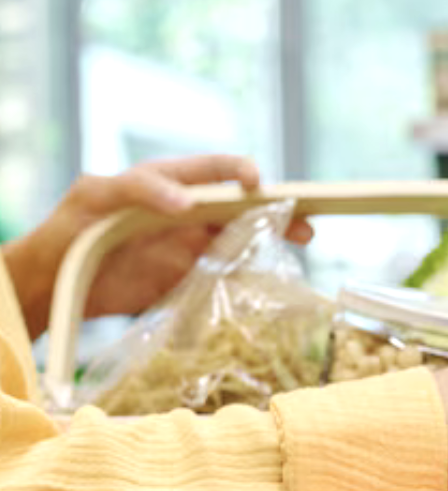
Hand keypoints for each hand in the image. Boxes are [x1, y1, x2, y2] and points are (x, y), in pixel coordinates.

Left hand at [2, 155, 313, 337]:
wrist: (58, 283)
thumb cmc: (73, 227)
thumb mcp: (98, 196)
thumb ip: (141, 189)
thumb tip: (187, 203)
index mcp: (170, 181)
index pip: (215, 168)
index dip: (241, 171)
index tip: (256, 184)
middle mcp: (190, 210)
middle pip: (244, 204)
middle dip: (278, 207)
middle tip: (306, 220)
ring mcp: (194, 244)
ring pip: (245, 236)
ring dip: (276, 237)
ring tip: (304, 238)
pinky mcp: (193, 276)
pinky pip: (231, 271)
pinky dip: (253, 272)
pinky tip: (271, 275)